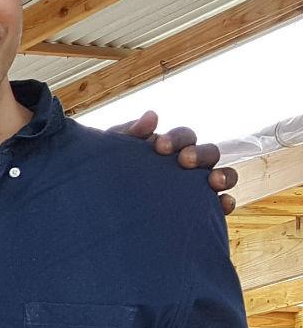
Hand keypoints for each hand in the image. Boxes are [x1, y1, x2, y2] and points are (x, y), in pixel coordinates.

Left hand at [110, 110, 237, 213]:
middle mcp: (189, 166)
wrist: (101, 210)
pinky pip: (221, 206)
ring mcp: (197, 188)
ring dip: (223, 175)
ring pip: (223, 176)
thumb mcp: (112, 153)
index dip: (177, 138)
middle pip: (209, 153)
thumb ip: (130, 133)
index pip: (184, 137)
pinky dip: (226, 203)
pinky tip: (221, 204)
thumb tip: (152, 116)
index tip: (160, 147)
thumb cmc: (108, 174)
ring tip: (213, 181)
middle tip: (184, 161)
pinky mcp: (200, 211)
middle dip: (201, 154)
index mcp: (170, 149)